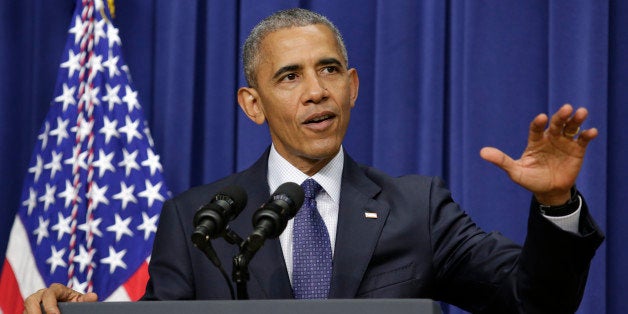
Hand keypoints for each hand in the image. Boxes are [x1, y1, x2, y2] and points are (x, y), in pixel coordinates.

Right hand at [23, 283, 97, 313]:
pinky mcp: (29, 311)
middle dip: (35, 312)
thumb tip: (93, 296)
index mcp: (55, 289)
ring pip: (26, 309)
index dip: (51, 306)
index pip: (49, 294)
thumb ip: (85, 300)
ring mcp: (33, 303)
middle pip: (31, 300)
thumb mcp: (79, 301)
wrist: (66, 307)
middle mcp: (41, 294)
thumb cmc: (73, 303)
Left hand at [480, 104, 597, 204]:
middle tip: (567, 108)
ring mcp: (564, 143)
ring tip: (581, 112)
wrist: (549, 192)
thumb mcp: (515, 171)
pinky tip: (591, 132)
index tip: (541, 118)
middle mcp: (550, 138)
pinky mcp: (577, 150)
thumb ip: (501, 160)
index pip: (536, 128)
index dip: (539, 123)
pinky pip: (583, 140)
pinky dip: (587, 135)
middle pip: (556, 124)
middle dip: (561, 116)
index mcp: (535, 141)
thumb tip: (482, 152)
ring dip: (576, 120)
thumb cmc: (530, 179)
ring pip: (570, 128)